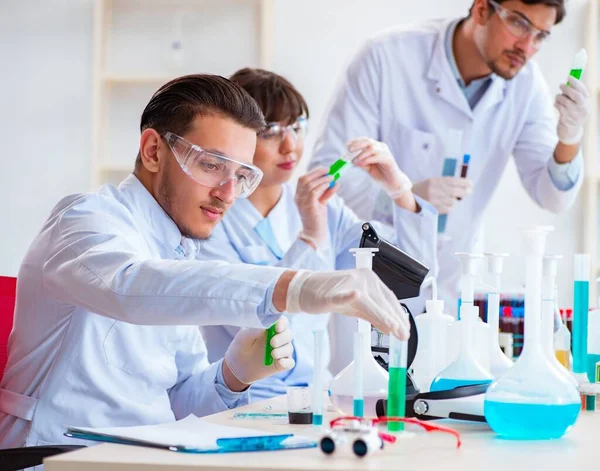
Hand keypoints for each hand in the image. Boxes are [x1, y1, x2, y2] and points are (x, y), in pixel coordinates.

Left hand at [224, 316, 294, 384]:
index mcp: (271, 327)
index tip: (277, 327)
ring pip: (289, 348)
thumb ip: (253, 330)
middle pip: (289, 334)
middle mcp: (279, 337)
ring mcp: (281, 351)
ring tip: (272, 354)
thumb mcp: (243, 337)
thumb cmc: (241, 346)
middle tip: (272, 342)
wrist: (237, 366)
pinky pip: (290, 363)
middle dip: (283, 337)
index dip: (282, 323)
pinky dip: (286, 362)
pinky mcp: (281, 364)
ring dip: (282, 350)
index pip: (282, 322)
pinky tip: (279, 362)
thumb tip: (265, 326)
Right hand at [285, 269, 409, 339]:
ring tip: (393, 328)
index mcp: (370, 279)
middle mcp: (362, 278)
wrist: (307, 289)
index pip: (389, 299)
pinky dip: (349, 297)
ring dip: (381, 316)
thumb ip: (375, 315)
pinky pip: (342, 296)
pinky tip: (356, 296)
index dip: (399, 315)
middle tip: (403, 335)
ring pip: (368, 302)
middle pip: (382, 302)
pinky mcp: (332, 293)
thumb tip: (392, 328)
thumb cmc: (332, 295)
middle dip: (394, 320)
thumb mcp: (358, 306)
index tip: (406, 329)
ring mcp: (348, 284)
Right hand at [295, 167, 337, 247]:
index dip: (314, 172)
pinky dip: (322, 186)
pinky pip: (313, 191)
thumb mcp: (322, 202)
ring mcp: (301, 202)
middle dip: (318, 172)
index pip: (303, 179)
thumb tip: (335, 181)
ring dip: (323, 179)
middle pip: (304, 179)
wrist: (314, 234)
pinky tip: (329, 185)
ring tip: (332, 178)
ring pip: (310, 184)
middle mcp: (298, 198)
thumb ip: (326, 192)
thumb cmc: (317, 218)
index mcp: (299, 195)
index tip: (325, 169)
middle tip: (329, 170)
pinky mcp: (308, 206)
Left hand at [347, 137, 411, 198]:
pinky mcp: (388, 159)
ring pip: (371, 148)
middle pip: (367, 141)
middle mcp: (381, 147)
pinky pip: (376, 156)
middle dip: (357, 144)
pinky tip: (360, 164)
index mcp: (375, 147)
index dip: (354, 141)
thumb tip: (350, 159)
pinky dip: (367, 159)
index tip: (346, 146)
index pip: (364, 140)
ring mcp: (385, 152)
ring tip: (354, 162)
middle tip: (349, 150)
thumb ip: (360, 162)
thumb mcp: (367, 168)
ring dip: (361, 155)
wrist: (392, 183)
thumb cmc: (380, 174)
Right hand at [412, 177, 471, 213]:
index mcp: (434, 181)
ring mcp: (433, 201)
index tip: (471, 184)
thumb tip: (463, 184)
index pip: (453, 181)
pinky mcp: (433, 209)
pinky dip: (450, 207)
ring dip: (455, 200)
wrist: (409, 199)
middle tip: (469, 192)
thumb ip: (445, 182)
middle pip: (455, 192)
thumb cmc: (424, 189)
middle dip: (464, 192)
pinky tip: (447, 204)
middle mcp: (434, 190)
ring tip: (453, 198)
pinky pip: (448, 209)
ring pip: (452, 201)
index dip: (463, 183)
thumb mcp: (432, 181)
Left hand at [555, 76, 589, 145]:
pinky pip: (558, 106)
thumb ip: (575, 95)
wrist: (571, 132)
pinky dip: (556, 103)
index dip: (575, 82)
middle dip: (567, 88)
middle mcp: (582, 108)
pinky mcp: (565, 118)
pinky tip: (557, 104)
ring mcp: (574, 114)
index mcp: (587, 103)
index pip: (582, 90)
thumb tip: (568, 82)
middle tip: (561, 85)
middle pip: (575, 95)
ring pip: (564, 100)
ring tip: (558, 98)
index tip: (569, 77)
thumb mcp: (578, 105)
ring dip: (559, 96)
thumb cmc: (574, 114)